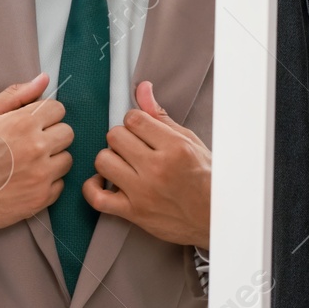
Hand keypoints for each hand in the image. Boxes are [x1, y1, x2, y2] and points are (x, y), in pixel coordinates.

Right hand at [0, 72, 73, 233]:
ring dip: (52, 159)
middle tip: (27, 144)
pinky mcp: (40, 199)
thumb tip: (43, 79)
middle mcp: (36, 148)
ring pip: (66, 159)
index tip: (29, 124)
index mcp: (23, 122)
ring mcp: (40, 176)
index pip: (58, 109)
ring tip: (26, 163)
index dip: (44, 115)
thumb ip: (15, 95)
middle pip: (67, 133)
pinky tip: (24, 181)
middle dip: (50, 135)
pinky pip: (59, 185)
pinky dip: (46, 183)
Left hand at [85, 81, 210, 248]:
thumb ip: (161, 116)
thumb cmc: (205, 179)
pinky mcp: (133, 213)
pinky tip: (104, 182)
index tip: (141, 131)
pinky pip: (96, 197)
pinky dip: (92, 188)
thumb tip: (142, 88)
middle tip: (134, 148)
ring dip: (110, 159)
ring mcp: (143, 192)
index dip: (134, 122)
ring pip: (103, 160)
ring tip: (123, 164)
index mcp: (175, 148)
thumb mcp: (189, 142)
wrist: (216, 218)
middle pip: (115, 136)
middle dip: (122, 138)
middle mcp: (157, 168)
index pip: (133, 118)